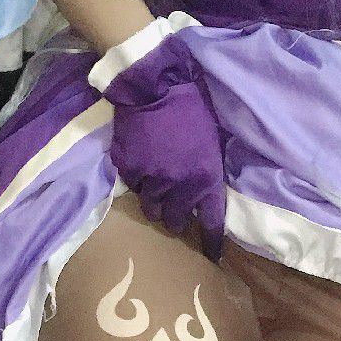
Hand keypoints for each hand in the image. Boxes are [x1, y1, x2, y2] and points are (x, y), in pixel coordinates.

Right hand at [87, 17, 227, 262]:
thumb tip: (205, 199)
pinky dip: (138, 181)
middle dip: (177, 219)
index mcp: (206, 179)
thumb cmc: (191, 108)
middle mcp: (179, 187)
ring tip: (158, 191)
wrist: (154, 85)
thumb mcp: (212, 143)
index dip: (212, 243)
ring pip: (150, 209)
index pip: (212, 223)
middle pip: (175, 222)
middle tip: (176, 211)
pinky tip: (142, 165)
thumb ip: (209, 174)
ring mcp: (151, 180)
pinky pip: (133, 187)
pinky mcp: (128, 170)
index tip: (213, 255)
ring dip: (156, 203)